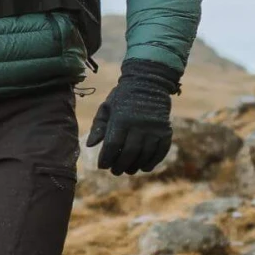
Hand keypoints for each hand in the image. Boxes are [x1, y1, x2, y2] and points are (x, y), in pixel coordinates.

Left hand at [85, 59, 179, 174]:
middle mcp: (139, 124)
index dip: (106, 158)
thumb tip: (89, 145)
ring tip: (127, 170)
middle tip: (114, 171)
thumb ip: (98, 126)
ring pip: (145, 154)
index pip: (113, 145)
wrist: (149, 83)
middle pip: (129, 152)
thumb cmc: (123, 97)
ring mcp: (154, 128)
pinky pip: (160, 151)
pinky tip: (144, 167)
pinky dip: (152, 162)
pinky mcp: (165, 131)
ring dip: (135, 166)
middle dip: (120, 166)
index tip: (102, 165)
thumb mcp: (107, 107)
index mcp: (122, 119)